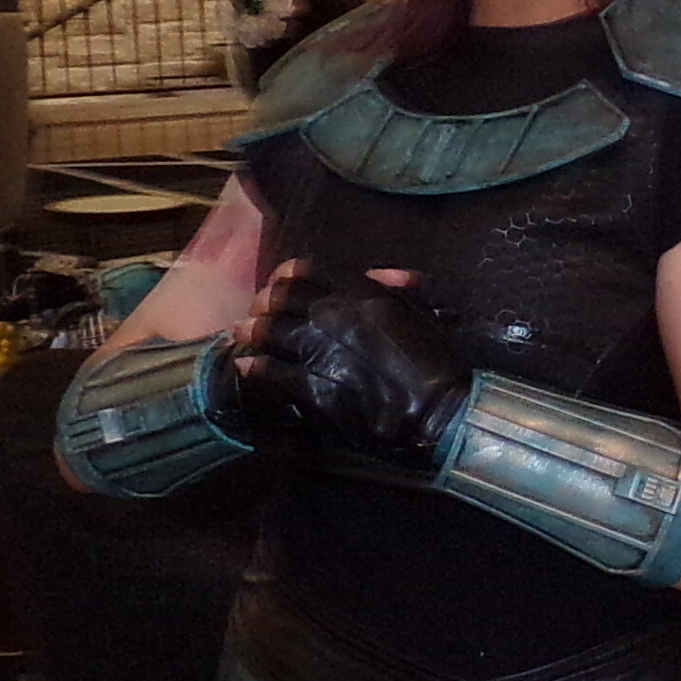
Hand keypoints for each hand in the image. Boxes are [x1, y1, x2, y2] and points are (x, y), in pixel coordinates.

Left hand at [237, 264, 471, 474]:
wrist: (439, 410)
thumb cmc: (437, 362)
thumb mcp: (424, 313)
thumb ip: (401, 288)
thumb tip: (379, 272)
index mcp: (363, 294)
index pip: (311, 270)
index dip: (289, 274)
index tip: (281, 280)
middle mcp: (337, 316)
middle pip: (283, 298)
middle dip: (265, 301)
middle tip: (256, 309)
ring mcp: (324, 352)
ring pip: (273, 332)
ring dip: (252, 331)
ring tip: (241, 334)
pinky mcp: (317, 388)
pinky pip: (275, 374)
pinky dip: (255, 368)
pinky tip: (245, 367)